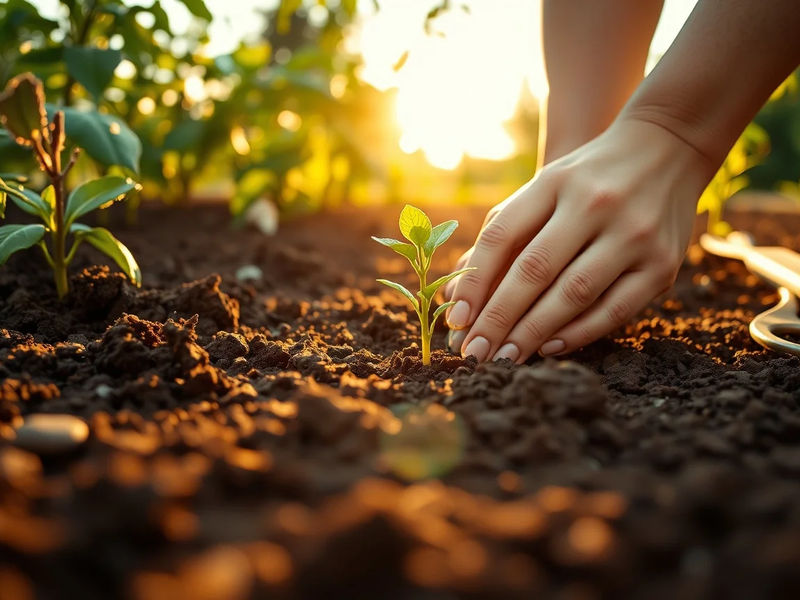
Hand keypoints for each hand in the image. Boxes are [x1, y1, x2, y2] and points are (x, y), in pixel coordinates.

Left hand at [444, 117, 713, 362]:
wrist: (669, 148)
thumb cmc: (586, 180)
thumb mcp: (544, 187)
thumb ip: (503, 233)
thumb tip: (456, 291)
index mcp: (555, 181)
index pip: (502, 234)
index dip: (474, 281)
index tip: (455, 320)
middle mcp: (594, 204)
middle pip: (534, 269)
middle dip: (498, 317)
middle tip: (473, 353)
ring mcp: (633, 233)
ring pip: (574, 293)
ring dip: (533, 332)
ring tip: (505, 358)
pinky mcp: (663, 263)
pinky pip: (615, 309)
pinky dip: (579, 333)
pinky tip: (549, 347)